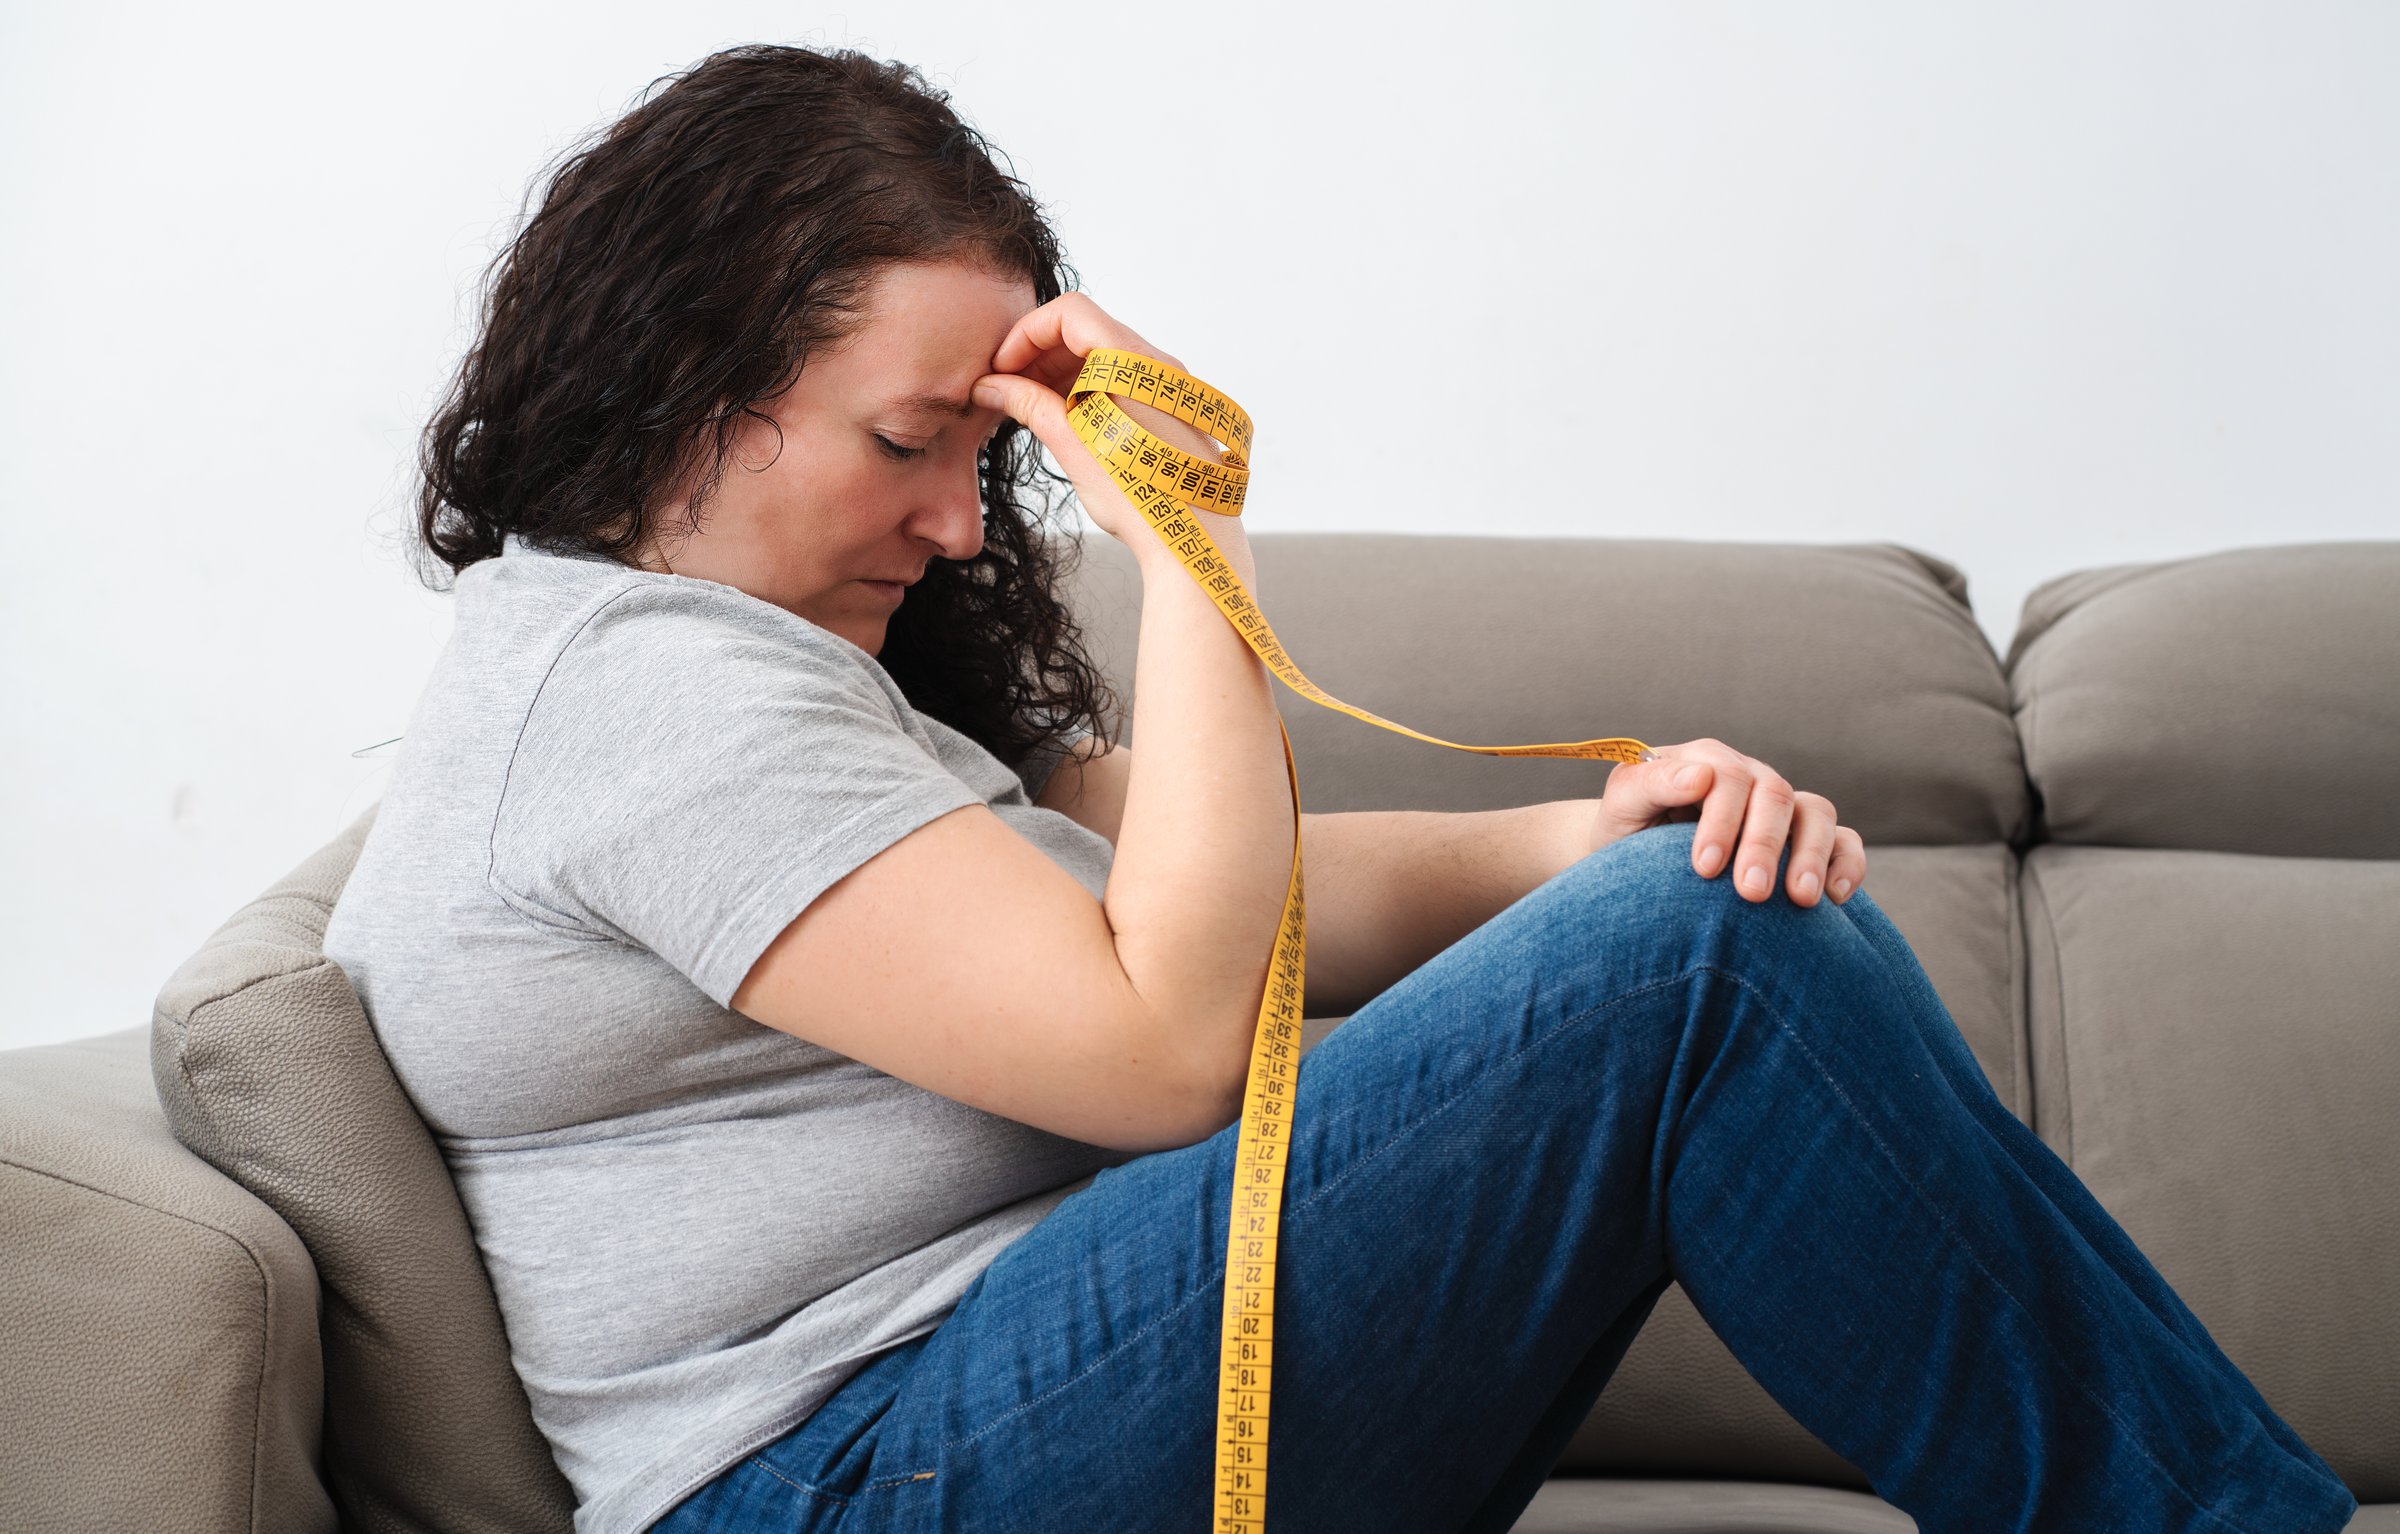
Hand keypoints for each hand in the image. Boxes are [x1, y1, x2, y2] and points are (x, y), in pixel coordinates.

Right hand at [972, 293, 1248, 577]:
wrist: (1195, 544)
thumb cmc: (1140, 497)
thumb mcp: (1074, 446)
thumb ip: (1030, 405)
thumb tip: (990, 386)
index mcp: (1134, 362)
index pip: (1069, 312)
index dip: (1026, 334)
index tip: (1002, 368)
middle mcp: (1156, 365)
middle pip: (1085, 331)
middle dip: (1038, 354)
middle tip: (1006, 390)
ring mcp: (1167, 387)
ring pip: (1102, 357)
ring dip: (1058, 373)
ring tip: (1029, 409)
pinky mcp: (1169, 409)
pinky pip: (1121, 381)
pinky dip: (1085, 389)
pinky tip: (1063, 421)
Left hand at [1587, 739, 1865, 907]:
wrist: (1634, 862)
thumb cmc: (1626, 832)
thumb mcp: (1622, 806)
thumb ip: (1650, 784)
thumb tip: (1698, 776)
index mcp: (1706, 762)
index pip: (1726, 778)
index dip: (1720, 821)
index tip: (1703, 868)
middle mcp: (1751, 779)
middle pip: (1774, 796)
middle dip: (1764, 845)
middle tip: (1751, 894)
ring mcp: (1782, 807)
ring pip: (1815, 813)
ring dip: (1811, 855)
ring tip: (1800, 899)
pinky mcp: (1806, 839)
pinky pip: (1843, 841)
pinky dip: (1847, 863)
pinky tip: (1836, 897)